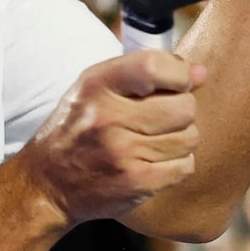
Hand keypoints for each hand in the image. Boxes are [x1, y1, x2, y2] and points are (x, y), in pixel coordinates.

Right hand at [18, 49, 204, 225]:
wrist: (48, 184)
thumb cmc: (77, 130)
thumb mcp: (94, 89)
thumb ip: (142, 74)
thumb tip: (201, 73)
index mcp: (96, 85)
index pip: (154, 66)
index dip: (180, 75)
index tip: (182, 83)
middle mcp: (108, 117)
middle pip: (183, 107)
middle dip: (182, 112)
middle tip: (163, 119)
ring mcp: (122, 152)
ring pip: (189, 138)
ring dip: (179, 140)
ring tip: (155, 143)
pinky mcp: (136, 182)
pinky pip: (185, 166)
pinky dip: (176, 165)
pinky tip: (154, 163)